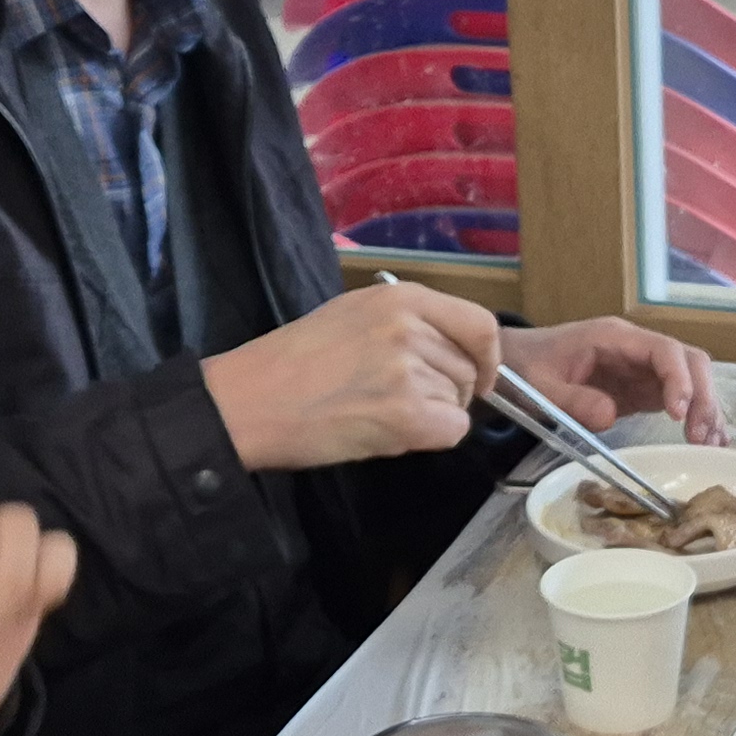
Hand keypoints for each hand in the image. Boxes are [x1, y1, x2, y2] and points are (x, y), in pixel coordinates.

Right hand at [201, 284, 494, 469]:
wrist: (250, 401)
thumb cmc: (292, 363)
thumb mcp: (353, 314)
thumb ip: (406, 324)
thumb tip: (450, 349)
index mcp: (402, 297)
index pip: (480, 324)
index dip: (485, 356)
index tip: (478, 375)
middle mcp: (411, 327)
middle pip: (469, 369)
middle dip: (446, 391)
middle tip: (395, 400)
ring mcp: (410, 370)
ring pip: (459, 402)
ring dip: (431, 415)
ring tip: (377, 411)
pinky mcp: (407, 414)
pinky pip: (452, 431)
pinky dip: (429, 438)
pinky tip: (387, 432)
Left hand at [504, 317, 721, 446]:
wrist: (514, 362)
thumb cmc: (526, 368)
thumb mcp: (541, 386)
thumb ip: (573, 400)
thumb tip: (610, 417)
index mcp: (615, 338)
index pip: (664, 350)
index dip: (679, 379)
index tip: (678, 415)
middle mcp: (637, 349)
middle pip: (689, 361)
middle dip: (702, 397)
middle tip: (698, 438)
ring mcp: (643, 368)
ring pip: (691, 379)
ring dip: (705, 409)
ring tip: (709, 445)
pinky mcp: (642, 388)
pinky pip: (679, 397)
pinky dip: (696, 416)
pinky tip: (709, 440)